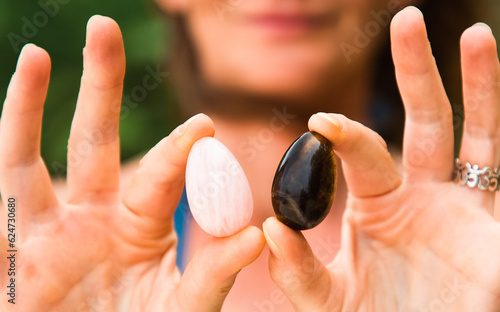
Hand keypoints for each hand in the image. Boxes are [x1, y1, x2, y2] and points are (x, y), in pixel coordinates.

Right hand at [0, 16, 263, 310]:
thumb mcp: (181, 308)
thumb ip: (213, 274)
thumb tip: (256, 233)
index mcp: (140, 226)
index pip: (160, 175)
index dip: (178, 151)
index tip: (203, 126)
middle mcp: (95, 214)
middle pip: (97, 138)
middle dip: (102, 84)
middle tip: (106, 26)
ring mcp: (51, 226)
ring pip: (39, 152)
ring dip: (37, 100)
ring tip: (39, 50)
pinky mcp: (13, 244)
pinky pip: (7, 183)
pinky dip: (13, 126)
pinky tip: (20, 79)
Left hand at [263, 7, 499, 310]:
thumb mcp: (325, 302)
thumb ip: (297, 271)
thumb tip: (271, 227)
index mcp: (377, 205)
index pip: (363, 153)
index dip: (345, 135)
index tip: (320, 122)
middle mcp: (420, 195)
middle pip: (423, 121)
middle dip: (415, 72)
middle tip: (405, 19)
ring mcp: (461, 208)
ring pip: (476, 135)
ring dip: (479, 85)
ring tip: (477, 34)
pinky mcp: (493, 233)